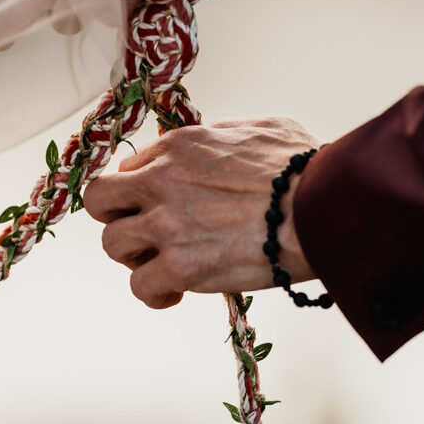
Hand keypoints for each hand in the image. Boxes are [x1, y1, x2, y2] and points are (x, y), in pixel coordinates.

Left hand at [84, 119, 317, 308]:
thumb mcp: (259, 129)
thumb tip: (213, 142)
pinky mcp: (180, 267)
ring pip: (113, 244)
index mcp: (178, 147)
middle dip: (116, 217)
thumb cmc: (303, 171)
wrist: (323, 209)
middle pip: (100, 201)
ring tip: (161, 264)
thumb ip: (222, 134)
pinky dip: (153, 293)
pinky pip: (140, 286)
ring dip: (134, 257)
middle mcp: (161, 181)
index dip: (139, 190)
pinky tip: (172, 293)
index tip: (156, 205)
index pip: (129, 168)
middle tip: (142, 232)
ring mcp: (166, 225)